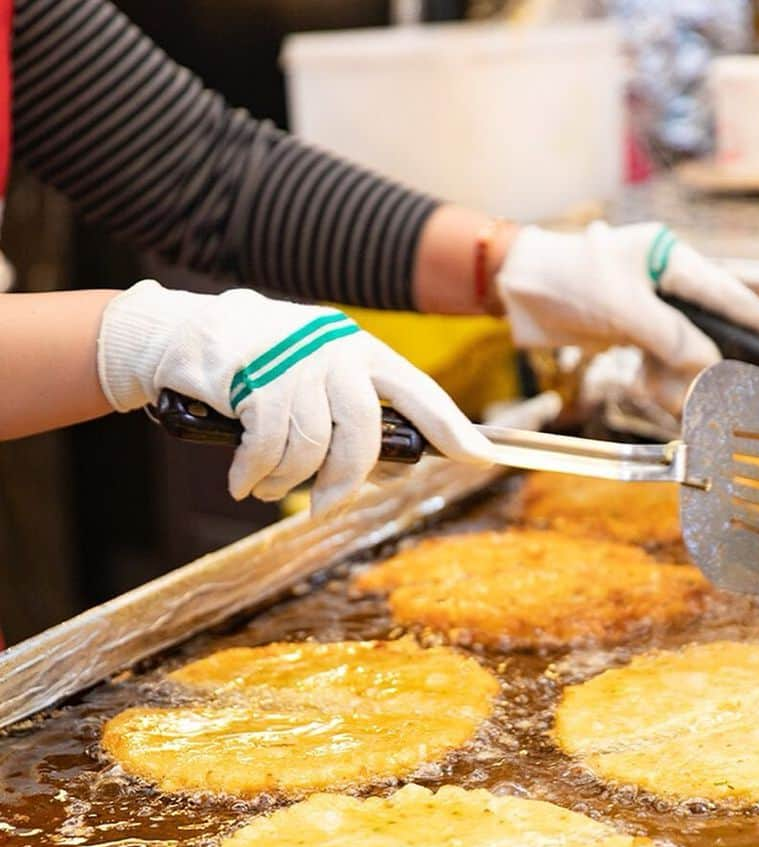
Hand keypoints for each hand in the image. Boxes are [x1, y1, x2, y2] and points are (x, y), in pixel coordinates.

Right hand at [97, 282, 491, 510]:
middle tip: (325, 506)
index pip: (419, 391)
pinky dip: (256, 474)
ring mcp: (294, 358)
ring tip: (268, 487)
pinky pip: (268, 445)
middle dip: (347, 479)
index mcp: (361, 349)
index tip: (484, 458)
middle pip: (366, 429)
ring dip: (290, 481)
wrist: (181, 334)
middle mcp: (335, 349)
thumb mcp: (314, 382)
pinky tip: (244, 482)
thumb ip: (353, 417)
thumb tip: (391, 472)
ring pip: (313, 444)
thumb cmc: (259, 367)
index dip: (452, 428)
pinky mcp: (252, 374)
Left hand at [495, 222, 758, 371]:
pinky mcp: (626, 332)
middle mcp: (663, 283)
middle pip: (705, 327)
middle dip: (710, 361)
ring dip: (679, 379)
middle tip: (729, 390)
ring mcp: (645, 310)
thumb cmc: (566, 279)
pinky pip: (655, 361)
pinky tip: (656, 396)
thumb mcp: (621, 306)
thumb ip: (668, 334)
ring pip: (680, 350)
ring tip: (680, 404)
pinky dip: (657, 381)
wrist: (514, 289)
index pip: (722, 290)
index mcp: (669, 258)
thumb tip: (708, 362)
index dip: (755, 314)